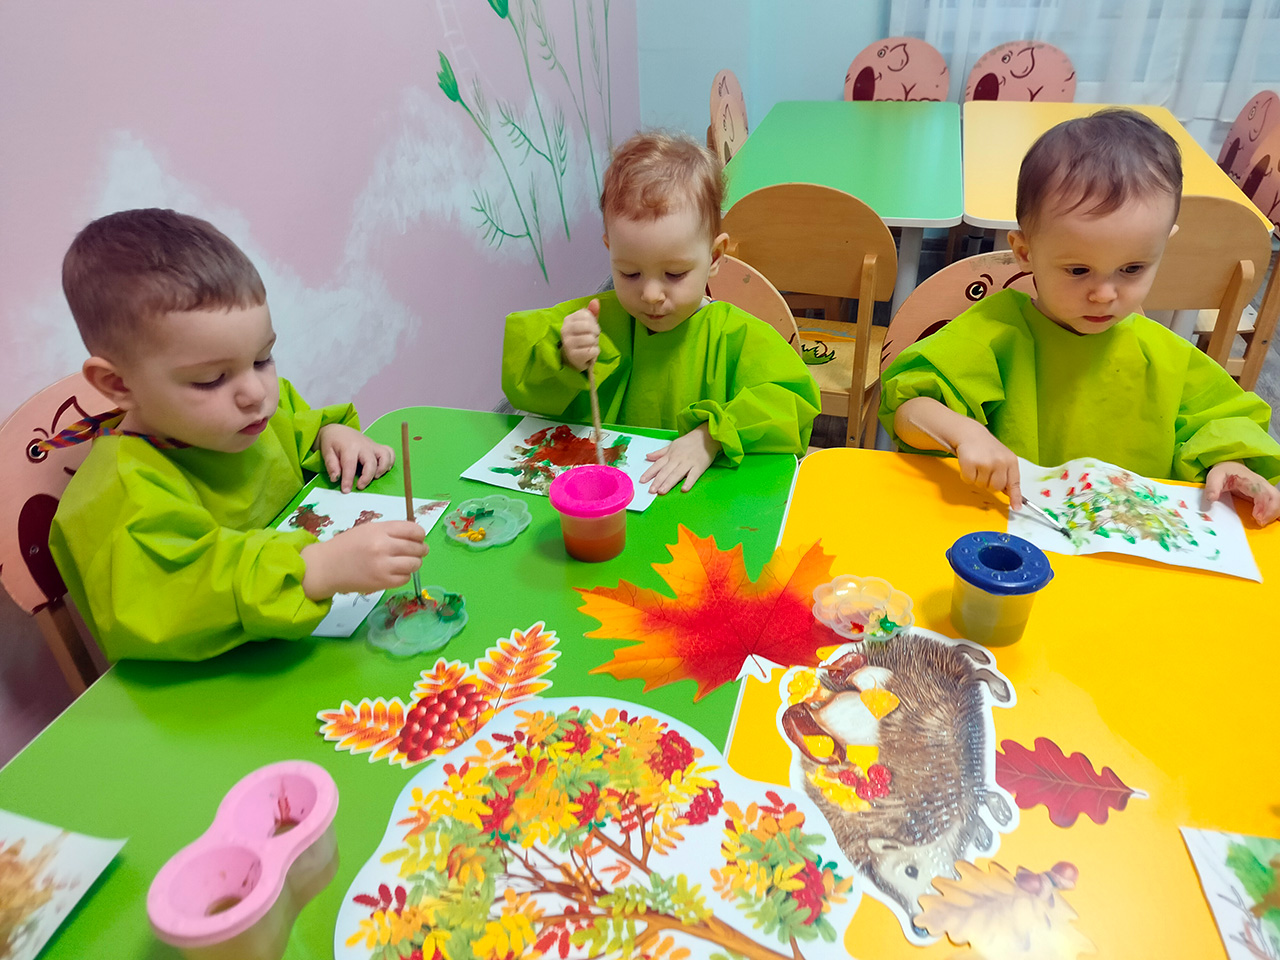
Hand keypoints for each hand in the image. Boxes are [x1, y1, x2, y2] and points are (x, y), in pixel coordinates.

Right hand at [300, 520, 426, 598]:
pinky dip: (404, 576)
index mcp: (380, 530)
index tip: (419, 538)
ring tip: (407, 562)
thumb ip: (391, 531)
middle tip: (417, 552)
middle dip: (421, 550)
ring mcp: (383, 566)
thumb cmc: (347, 545)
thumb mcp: (368, 529)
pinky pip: (405, 578)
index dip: (420, 535)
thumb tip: (415, 536)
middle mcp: (383, 546)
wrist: (327, 567)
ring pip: (414, 564)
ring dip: (414, 563)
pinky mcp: (382, 582)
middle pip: (417, 548)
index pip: (414, 530)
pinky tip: (396, 572)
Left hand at [317, 423, 394, 492]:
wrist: (339, 430)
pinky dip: (390, 462)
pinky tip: (382, 470)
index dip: (348, 479)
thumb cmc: (332, 442)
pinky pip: (390, 453)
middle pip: (371, 462)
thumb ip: (331, 465)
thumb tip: (336, 478)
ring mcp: (373, 446)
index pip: (350, 464)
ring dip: (382, 469)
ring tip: (375, 477)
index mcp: (349, 447)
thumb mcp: (326, 452)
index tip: (346, 490)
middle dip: (367, 477)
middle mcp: (364, 446)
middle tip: (360, 486)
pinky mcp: (378, 447)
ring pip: (385, 456)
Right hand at [561, 299, 600, 371]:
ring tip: (589, 346)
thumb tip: (595, 301)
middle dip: (595, 333)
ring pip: (591, 339)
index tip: (590, 328)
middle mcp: (565, 330)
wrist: (572, 359)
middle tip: (592, 337)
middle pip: (589, 326)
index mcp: (568, 319)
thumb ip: (591, 312)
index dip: (593, 322)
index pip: (586, 314)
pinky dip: (595, 353)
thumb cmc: (581, 338)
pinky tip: (589, 354)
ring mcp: (568, 343)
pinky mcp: (573, 355)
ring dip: (595, 344)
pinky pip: (593, 351)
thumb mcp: (586, 324)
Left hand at [639, 423, 719, 494]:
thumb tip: (647, 456)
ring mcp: (688, 463)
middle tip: (651, 490)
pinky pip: (693, 475)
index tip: (642, 480)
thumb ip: (660, 453)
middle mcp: (678, 459)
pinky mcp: (699, 466)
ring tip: (661, 491)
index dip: (649, 473)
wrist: (706, 435)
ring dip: (669, 483)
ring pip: (677, 474)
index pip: (658, 465)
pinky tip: (684, 489)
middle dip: (657, 481)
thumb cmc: (689, 442)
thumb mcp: (672, 445)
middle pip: (666, 471)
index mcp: (671, 455)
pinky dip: (689, 482)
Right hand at [953, 424, 1022, 508]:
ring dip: (977, 479)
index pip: (1014, 483)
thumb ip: (1007, 476)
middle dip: (989, 483)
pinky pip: (969, 480)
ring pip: (981, 485)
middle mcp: (1000, 462)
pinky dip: (967, 476)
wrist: (971, 434)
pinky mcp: (970, 463)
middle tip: (985, 471)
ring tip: (977, 465)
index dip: (1015, 497)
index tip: (1016, 507)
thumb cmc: (987, 449)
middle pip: (996, 487)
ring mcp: (985, 462)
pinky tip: (969, 465)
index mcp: (1011, 461)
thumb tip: (1011, 496)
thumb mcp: (1002, 459)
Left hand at [1205, 461, 1279, 524]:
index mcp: (1250, 480)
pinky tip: (1263, 519)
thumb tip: (1211, 498)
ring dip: (1272, 513)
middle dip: (1271, 511)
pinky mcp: (1264, 495)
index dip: (1264, 506)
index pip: (1264, 492)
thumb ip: (1212, 487)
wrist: (1229, 468)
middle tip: (1259, 522)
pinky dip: (1271, 513)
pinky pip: (1274, 504)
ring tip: (1260, 522)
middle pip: (1275, 497)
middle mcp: (1261, 484)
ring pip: (1277, 501)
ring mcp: (1265, 489)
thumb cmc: (1224, 473)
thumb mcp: (1214, 477)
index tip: (1257, 516)